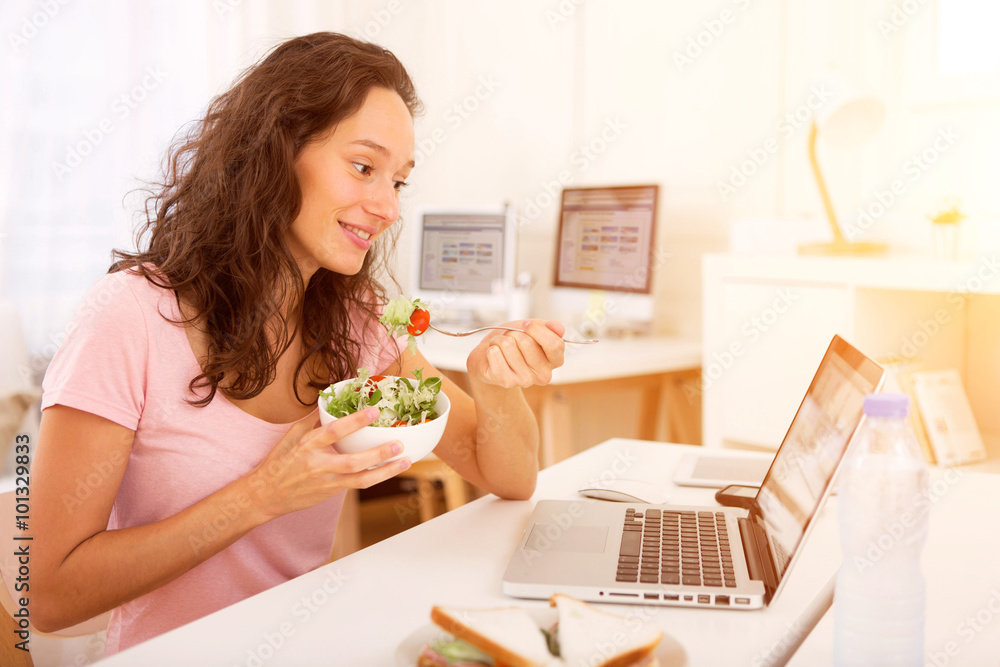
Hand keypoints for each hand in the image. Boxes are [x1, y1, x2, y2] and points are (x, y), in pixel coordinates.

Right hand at [246, 407, 410, 518]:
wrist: (265, 494)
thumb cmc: (279, 461)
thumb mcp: (291, 436)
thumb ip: (312, 420)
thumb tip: (329, 401)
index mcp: (308, 444)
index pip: (334, 431)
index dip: (354, 421)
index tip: (374, 411)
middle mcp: (318, 464)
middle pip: (352, 460)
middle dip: (378, 453)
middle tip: (399, 443)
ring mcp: (326, 481)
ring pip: (360, 478)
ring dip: (385, 470)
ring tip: (405, 460)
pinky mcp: (331, 492)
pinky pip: (357, 484)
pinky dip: (375, 477)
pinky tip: (390, 469)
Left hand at [467, 319, 565, 388]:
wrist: (492, 357)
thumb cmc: (515, 341)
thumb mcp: (534, 328)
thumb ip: (548, 327)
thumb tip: (559, 328)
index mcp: (555, 360)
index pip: (554, 344)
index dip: (537, 329)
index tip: (526, 325)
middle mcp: (544, 374)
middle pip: (527, 342)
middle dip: (513, 333)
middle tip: (511, 339)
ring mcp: (526, 380)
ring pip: (508, 345)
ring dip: (500, 340)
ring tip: (501, 348)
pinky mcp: (507, 382)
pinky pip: (495, 354)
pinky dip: (491, 349)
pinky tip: (494, 355)